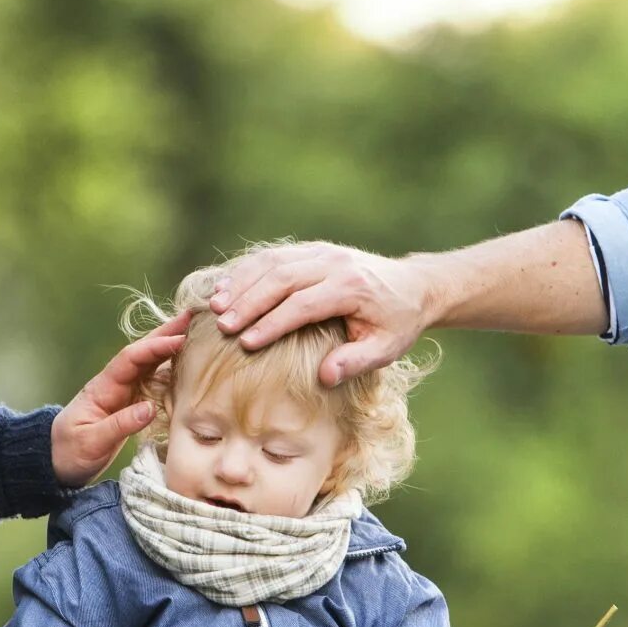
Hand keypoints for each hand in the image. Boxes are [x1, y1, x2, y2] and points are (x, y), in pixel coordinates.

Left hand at [50, 312, 188, 485]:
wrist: (56, 461)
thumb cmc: (70, 450)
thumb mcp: (91, 441)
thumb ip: (119, 425)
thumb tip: (149, 409)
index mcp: (103, 387)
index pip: (131, 359)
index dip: (155, 347)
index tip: (179, 339)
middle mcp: (115, 383)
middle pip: (143, 352)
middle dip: (165, 333)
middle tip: (190, 316)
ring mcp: (123, 392)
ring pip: (150, 365)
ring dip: (171, 349)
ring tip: (195, 334)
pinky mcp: (131, 404)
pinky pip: (154, 383)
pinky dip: (172, 372)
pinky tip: (188, 367)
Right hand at [206, 242, 432, 384]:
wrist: (413, 285)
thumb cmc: (397, 323)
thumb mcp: (386, 348)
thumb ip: (355, 362)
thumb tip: (325, 377)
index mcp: (352, 287)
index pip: (303, 304)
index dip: (272, 323)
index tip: (246, 343)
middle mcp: (334, 262)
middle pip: (281, 278)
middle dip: (248, 302)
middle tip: (221, 326)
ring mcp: (321, 251)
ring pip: (272, 262)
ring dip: (240, 283)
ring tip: (214, 307)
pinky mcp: (311, 249)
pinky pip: (273, 255)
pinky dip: (246, 271)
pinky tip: (225, 288)